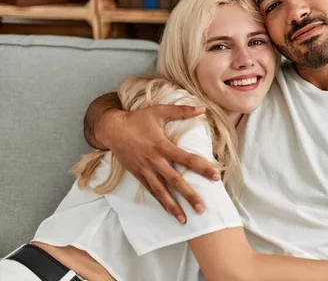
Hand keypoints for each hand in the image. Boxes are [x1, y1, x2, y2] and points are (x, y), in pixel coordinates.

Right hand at [97, 104, 219, 223]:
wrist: (111, 128)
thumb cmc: (137, 118)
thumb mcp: (159, 110)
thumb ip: (182, 111)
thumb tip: (203, 108)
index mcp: (162, 146)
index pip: (187, 159)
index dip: (202, 168)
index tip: (215, 177)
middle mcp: (154, 161)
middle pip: (175, 181)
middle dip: (189, 195)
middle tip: (202, 208)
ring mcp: (145, 169)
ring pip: (161, 191)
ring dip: (173, 206)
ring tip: (184, 219)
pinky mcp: (137, 174)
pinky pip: (151, 191)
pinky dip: (160, 202)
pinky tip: (169, 211)